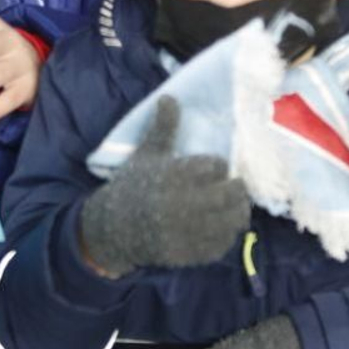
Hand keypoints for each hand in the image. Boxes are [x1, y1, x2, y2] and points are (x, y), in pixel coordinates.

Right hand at [79, 95, 250, 277]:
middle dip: (236, 189)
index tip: (214, 170)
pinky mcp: (191, 253)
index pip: (218, 166)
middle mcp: (186, 202)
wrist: (112, 228)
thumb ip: (164, 127)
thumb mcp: (147, 154)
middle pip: (232, 193)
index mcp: (177, 174)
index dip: (218, 167)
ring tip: (230, 208)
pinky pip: (222, 244)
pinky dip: (225, 235)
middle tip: (232, 188)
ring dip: (236, 212)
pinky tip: (217, 227)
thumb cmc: (132, 186)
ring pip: (232, 220)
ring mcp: (190, 230)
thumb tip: (170, 96)